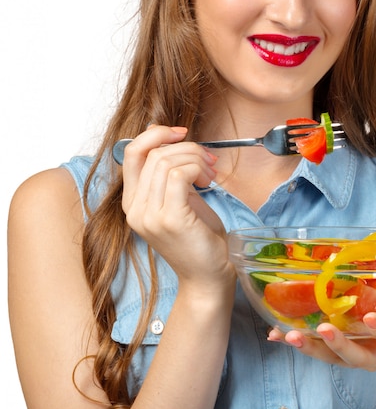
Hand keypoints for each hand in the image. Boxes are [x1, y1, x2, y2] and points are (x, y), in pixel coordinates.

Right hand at [120, 125, 234, 287]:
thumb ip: (169, 172)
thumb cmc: (197, 237)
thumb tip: (167, 136)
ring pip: (167, 161)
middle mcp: (134, 209)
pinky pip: (179, 174)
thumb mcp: (179, 197)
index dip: (156, 135)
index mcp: (132, 202)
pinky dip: (197, 169)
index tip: (180, 133)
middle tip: (209, 160)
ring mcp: (149, 215)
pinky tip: (208, 181)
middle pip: (153, 153)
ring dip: (196, 158)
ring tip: (210, 173)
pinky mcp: (170, 219)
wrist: (208, 276)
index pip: (131, 152)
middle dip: (187, 148)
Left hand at [267, 272, 375, 370]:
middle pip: (358, 358)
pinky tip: (276, 333)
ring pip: (332, 358)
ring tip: (288, 335)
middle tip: (323, 329)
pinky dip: (298, 342)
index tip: (372, 318)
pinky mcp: (339, 350)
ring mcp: (357, 354)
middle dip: (340, 346)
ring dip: (310, 347)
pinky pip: (317, 350)